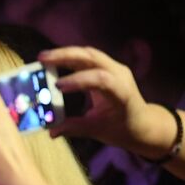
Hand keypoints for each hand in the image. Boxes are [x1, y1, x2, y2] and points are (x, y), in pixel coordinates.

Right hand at [38, 46, 168, 154]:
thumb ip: (74, 128)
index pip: (101, 80)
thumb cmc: (122, 128)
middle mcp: (119, 75)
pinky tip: (54, 60)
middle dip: (66, 56)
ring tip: (43, 58)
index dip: (79, 80)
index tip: (57, 86)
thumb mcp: (98, 131)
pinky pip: (88, 57)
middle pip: (92, 57)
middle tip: (42, 59)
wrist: (142, 122)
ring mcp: (114, 68)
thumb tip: (51, 131)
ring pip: (89, 53)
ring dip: (65, 53)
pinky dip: (70, 57)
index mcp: (120, 93)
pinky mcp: (108, 67)